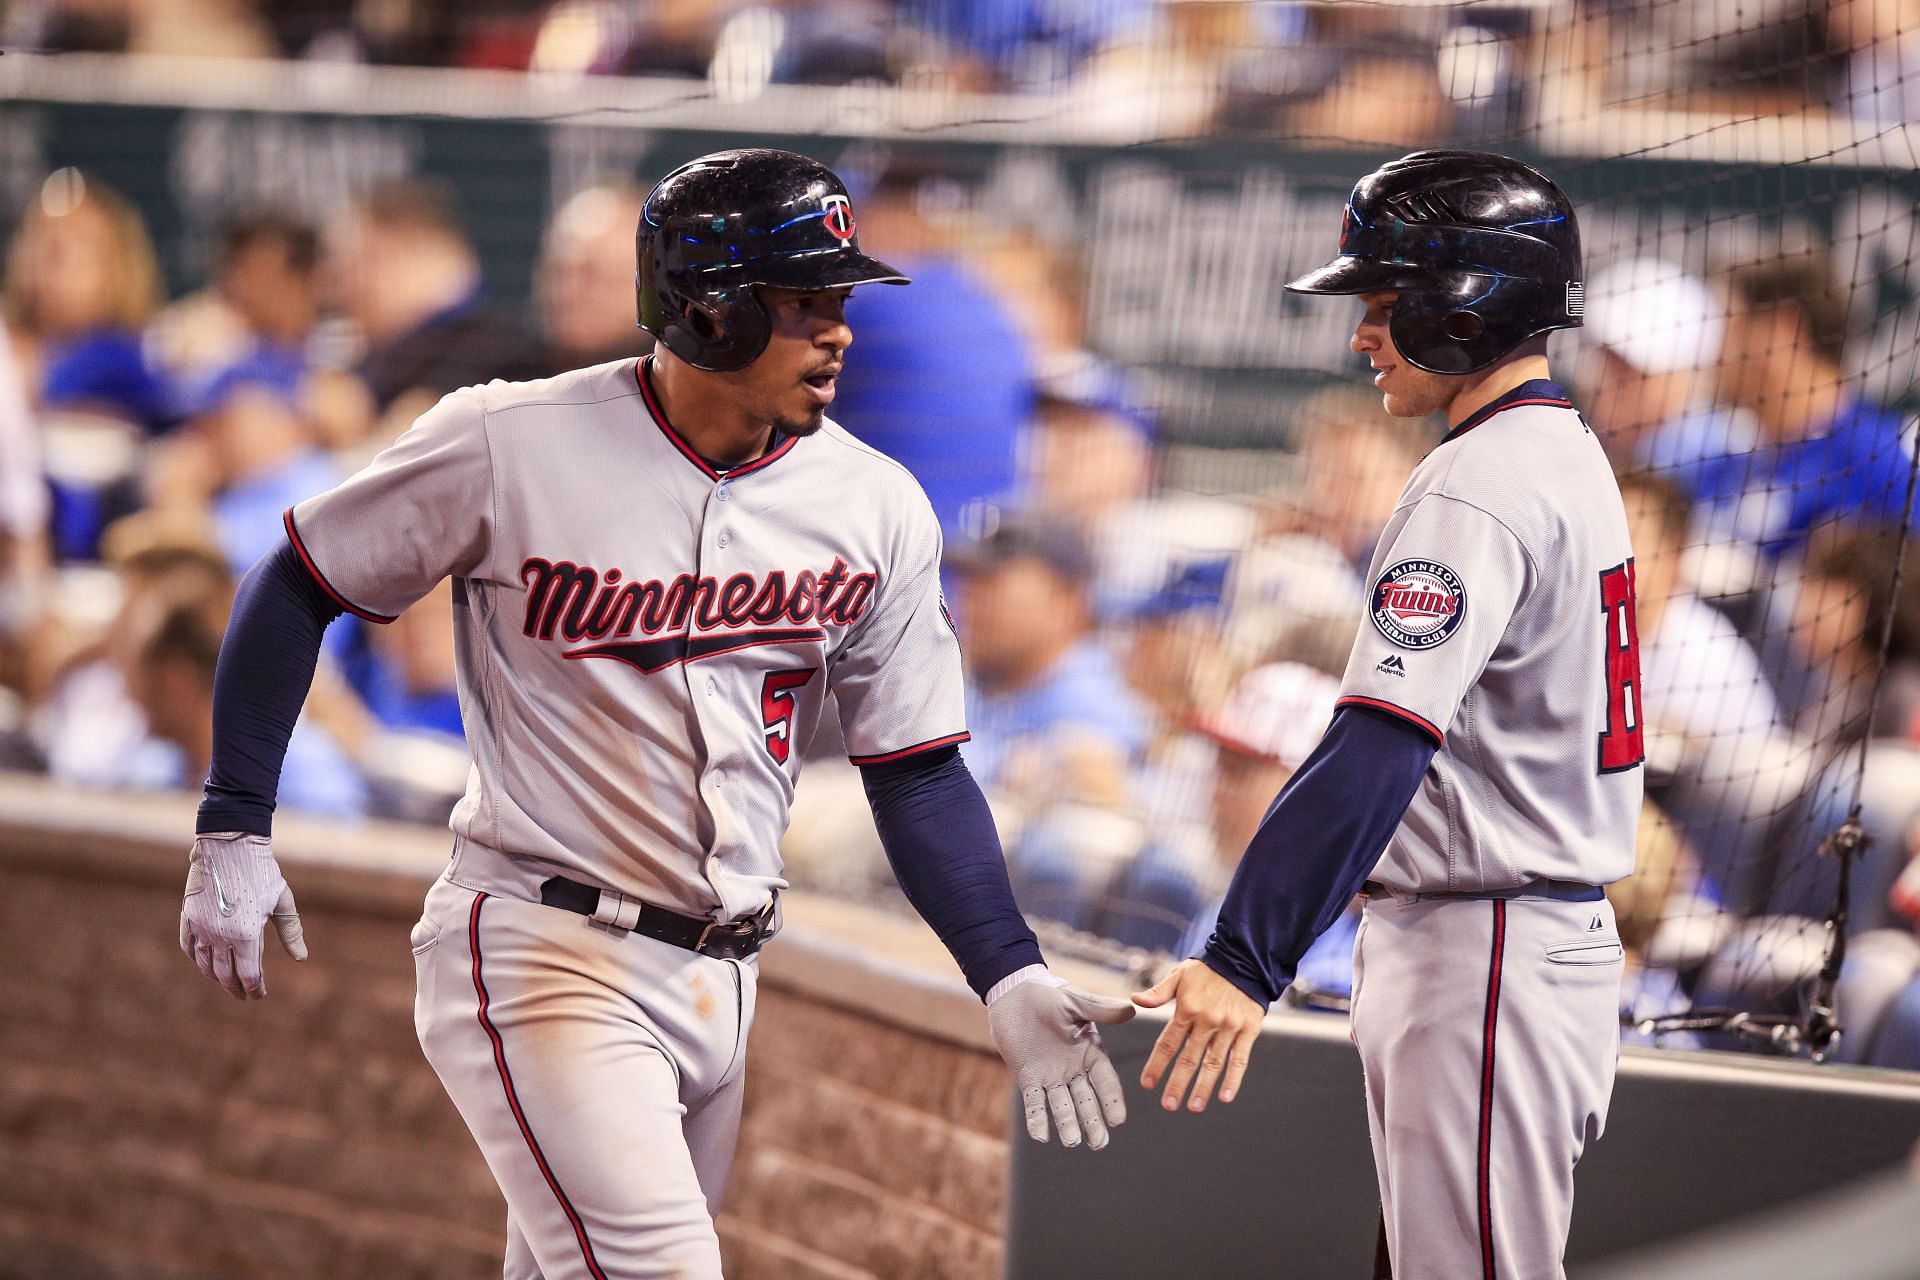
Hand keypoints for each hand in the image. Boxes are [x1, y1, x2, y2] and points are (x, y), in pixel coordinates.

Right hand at [179, 833, 307, 999]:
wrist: (229, 845)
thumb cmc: (262, 871)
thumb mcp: (282, 901)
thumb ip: (291, 931)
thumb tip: (302, 958)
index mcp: (247, 935)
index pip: (249, 975)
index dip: (255, 989)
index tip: (259, 995)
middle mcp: (221, 936)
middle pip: (225, 975)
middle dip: (236, 988)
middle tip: (244, 995)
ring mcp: (201, 927)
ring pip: (205, 964)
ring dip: (216, 977)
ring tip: (226, 981)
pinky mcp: (188, 917)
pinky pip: (188, 947)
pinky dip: (197, 959)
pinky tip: (204, 962)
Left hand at [987, 978, 1134, 1149]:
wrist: (1014, 992)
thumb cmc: (1049, 994)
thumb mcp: (1076, 1001)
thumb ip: (1101, 1009)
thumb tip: (1132, 1009)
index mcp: (1090, 1052)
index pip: (1105, 1081)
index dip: (1111, 1100)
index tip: (1118, 1121)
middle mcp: (1073, 1068)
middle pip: (1086, 1100)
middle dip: (1093, 1121)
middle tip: (1099, 1143)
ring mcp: (1050, 1075)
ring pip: (1062, 1105)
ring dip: (1067, 1124)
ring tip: (1072, 1143)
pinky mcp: (1027, 1077)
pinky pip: (1034, 1102)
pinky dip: (1037, 1119)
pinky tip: (1040, 1136)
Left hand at [1134, 959, 1264, 1112]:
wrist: (1244, 959)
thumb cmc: (1208, 970)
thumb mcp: (1179, 975)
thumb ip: (1158, 992)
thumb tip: (1135, 1000)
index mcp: (1187, 1008)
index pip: (1168, 1042)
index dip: (1157, 1064)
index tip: (1148, 1084)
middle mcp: (1207, 1020)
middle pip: (1189, 1058)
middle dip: (1178, 1084)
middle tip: (1168, 1105)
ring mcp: (1229, 1027)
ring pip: (1213, 1063)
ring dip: (1203, 1087)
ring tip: (1194, 1107)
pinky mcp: (1248, 1030)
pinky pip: (1240, 1059)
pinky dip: (1233, 1079)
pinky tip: (1225, 1096)